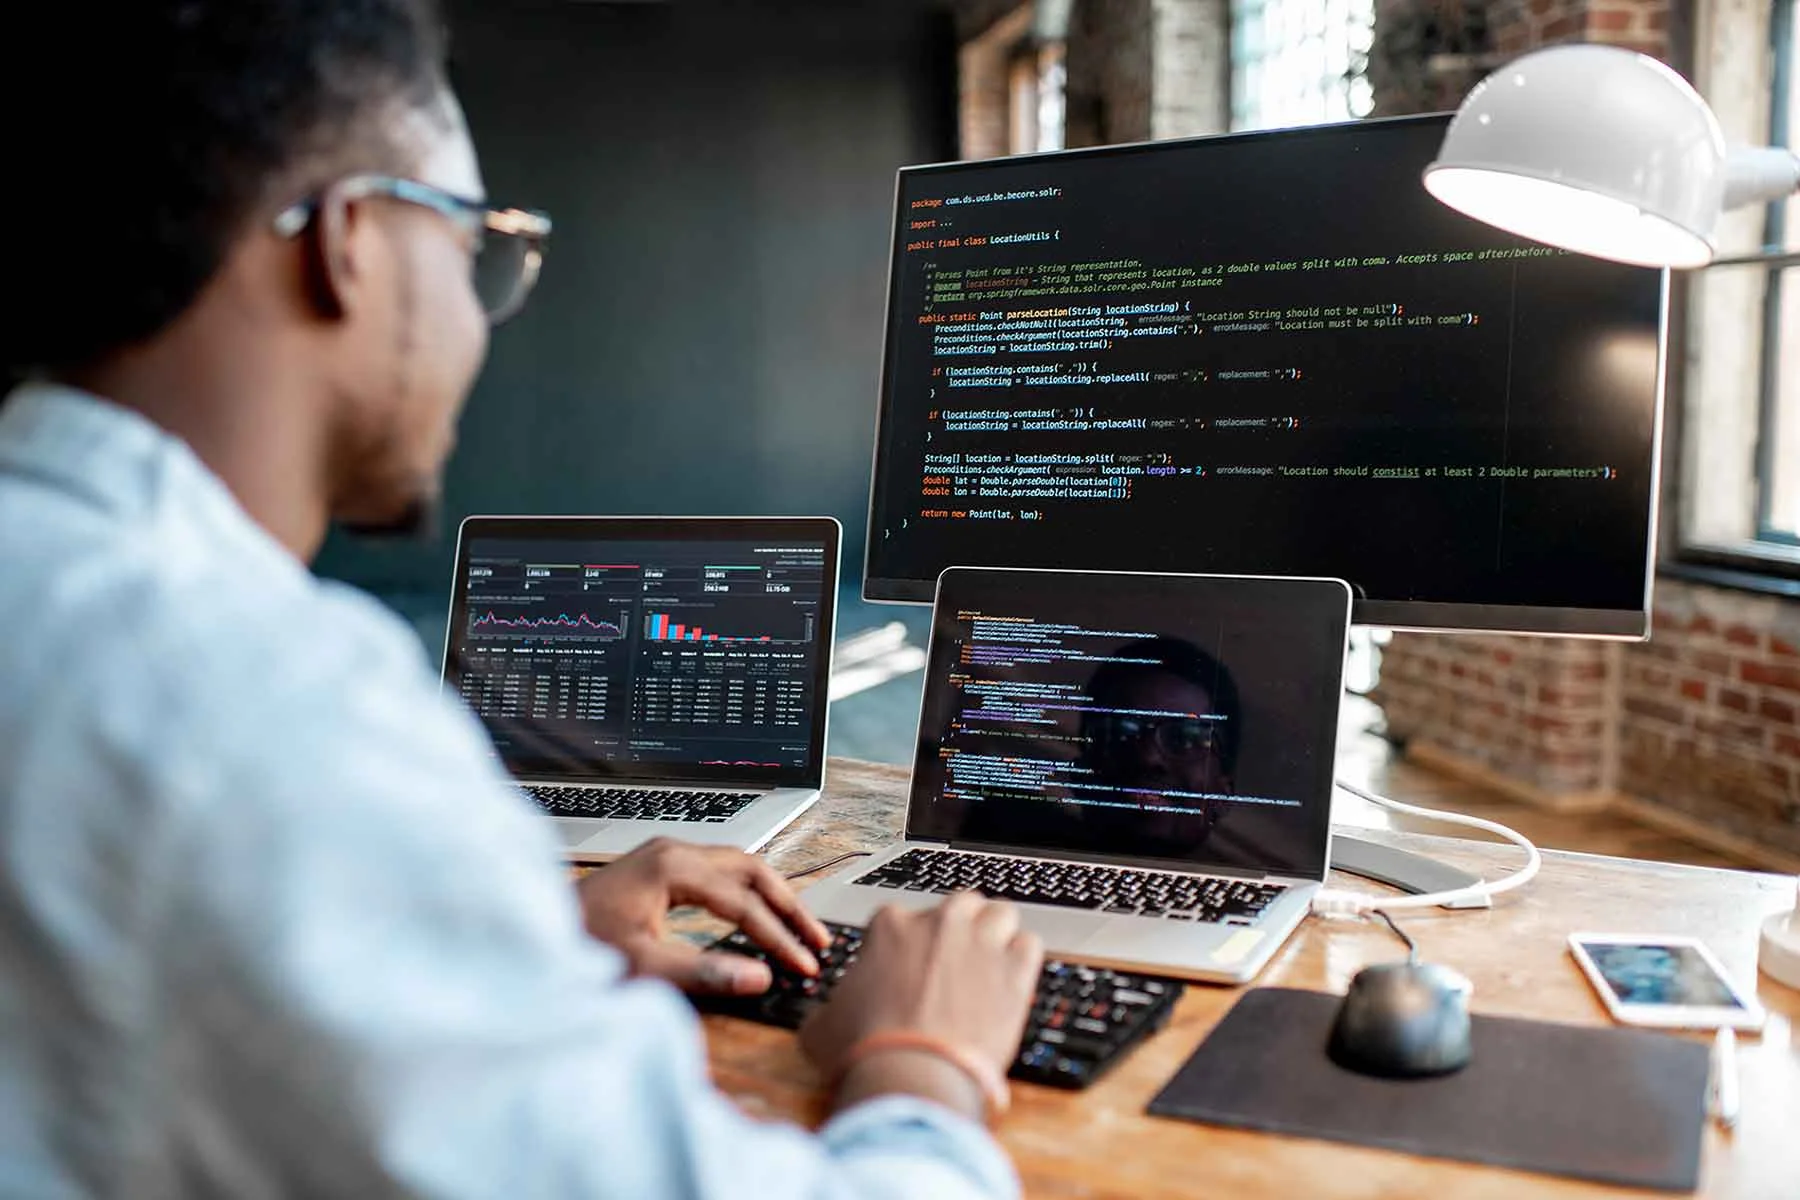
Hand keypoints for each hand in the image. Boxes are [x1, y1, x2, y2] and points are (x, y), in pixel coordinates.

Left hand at [576, 838, 830, 995]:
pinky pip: (718, 872)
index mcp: (672, 868)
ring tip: (798, 928)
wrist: (531, 932)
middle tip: (817, 941)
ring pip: (738, 866)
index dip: (779, 937)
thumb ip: (703, 973)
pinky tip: (756, 915)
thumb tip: (759, 977)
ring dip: (771, 896)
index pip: (744, 902)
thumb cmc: (577, 945)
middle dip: (789, 906)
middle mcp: (672, 852)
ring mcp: (664, 856)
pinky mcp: (657, 869)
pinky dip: (747, 893)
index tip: (804, 965)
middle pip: (752, 869)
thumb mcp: (642, 966)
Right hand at [799, 893, 1042, 1108]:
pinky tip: (1012, 982)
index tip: (910, 971)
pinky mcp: (1015, 970)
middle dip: (958, 929)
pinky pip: (1030, 944)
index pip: (904, 919)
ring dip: (995, 934)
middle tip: (953, 964)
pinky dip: (1022, 960)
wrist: (910, 1076)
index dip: (908, 946)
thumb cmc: (864, 1051)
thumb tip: (828, 1014)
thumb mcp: (822, 1025)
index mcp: (890, 926)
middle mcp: (939, 923)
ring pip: (1000, 913)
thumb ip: (830, 1006)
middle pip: (959, 906)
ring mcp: (981, 942)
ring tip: (989, 965)